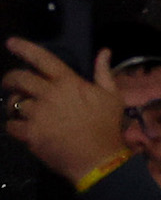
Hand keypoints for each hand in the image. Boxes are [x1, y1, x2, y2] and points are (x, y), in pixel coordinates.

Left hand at [3, 41, 128, 185]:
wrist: (98, 158)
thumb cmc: (106, 125)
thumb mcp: (111, 95)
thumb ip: (103, 72)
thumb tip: (104, 51)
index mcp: (68, 82)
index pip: (43, 59)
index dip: (24, 48)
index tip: (10, 42)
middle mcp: (49, 94)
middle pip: (19, 79)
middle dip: (10, 79)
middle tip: (10, 83)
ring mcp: (37, 114)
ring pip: (14, 103)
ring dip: (14, 105)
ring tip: (20, 109)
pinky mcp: (30, 134)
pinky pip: (11, 124)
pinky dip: (13, 124)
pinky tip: (22, 127)